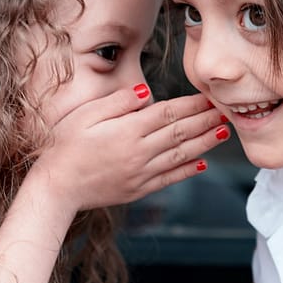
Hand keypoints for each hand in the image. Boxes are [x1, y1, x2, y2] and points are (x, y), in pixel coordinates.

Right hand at [28, 84, 227, 212]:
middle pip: (180, 133)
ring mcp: (141, 173)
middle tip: (226, 111)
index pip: (168, 113)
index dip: (191, 105)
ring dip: (204, 144)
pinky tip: (201, 164)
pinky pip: (169, 179)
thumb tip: (147, 92)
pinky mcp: (138, 190)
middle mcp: (139, 152)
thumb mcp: (85, 115)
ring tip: (223, 133)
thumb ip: (118, 102)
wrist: (56, 187)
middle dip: (205, 121)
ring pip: (180, 155)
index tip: (209, 97)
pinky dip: (187, 171)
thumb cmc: (64, 146)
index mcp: (128, 131)